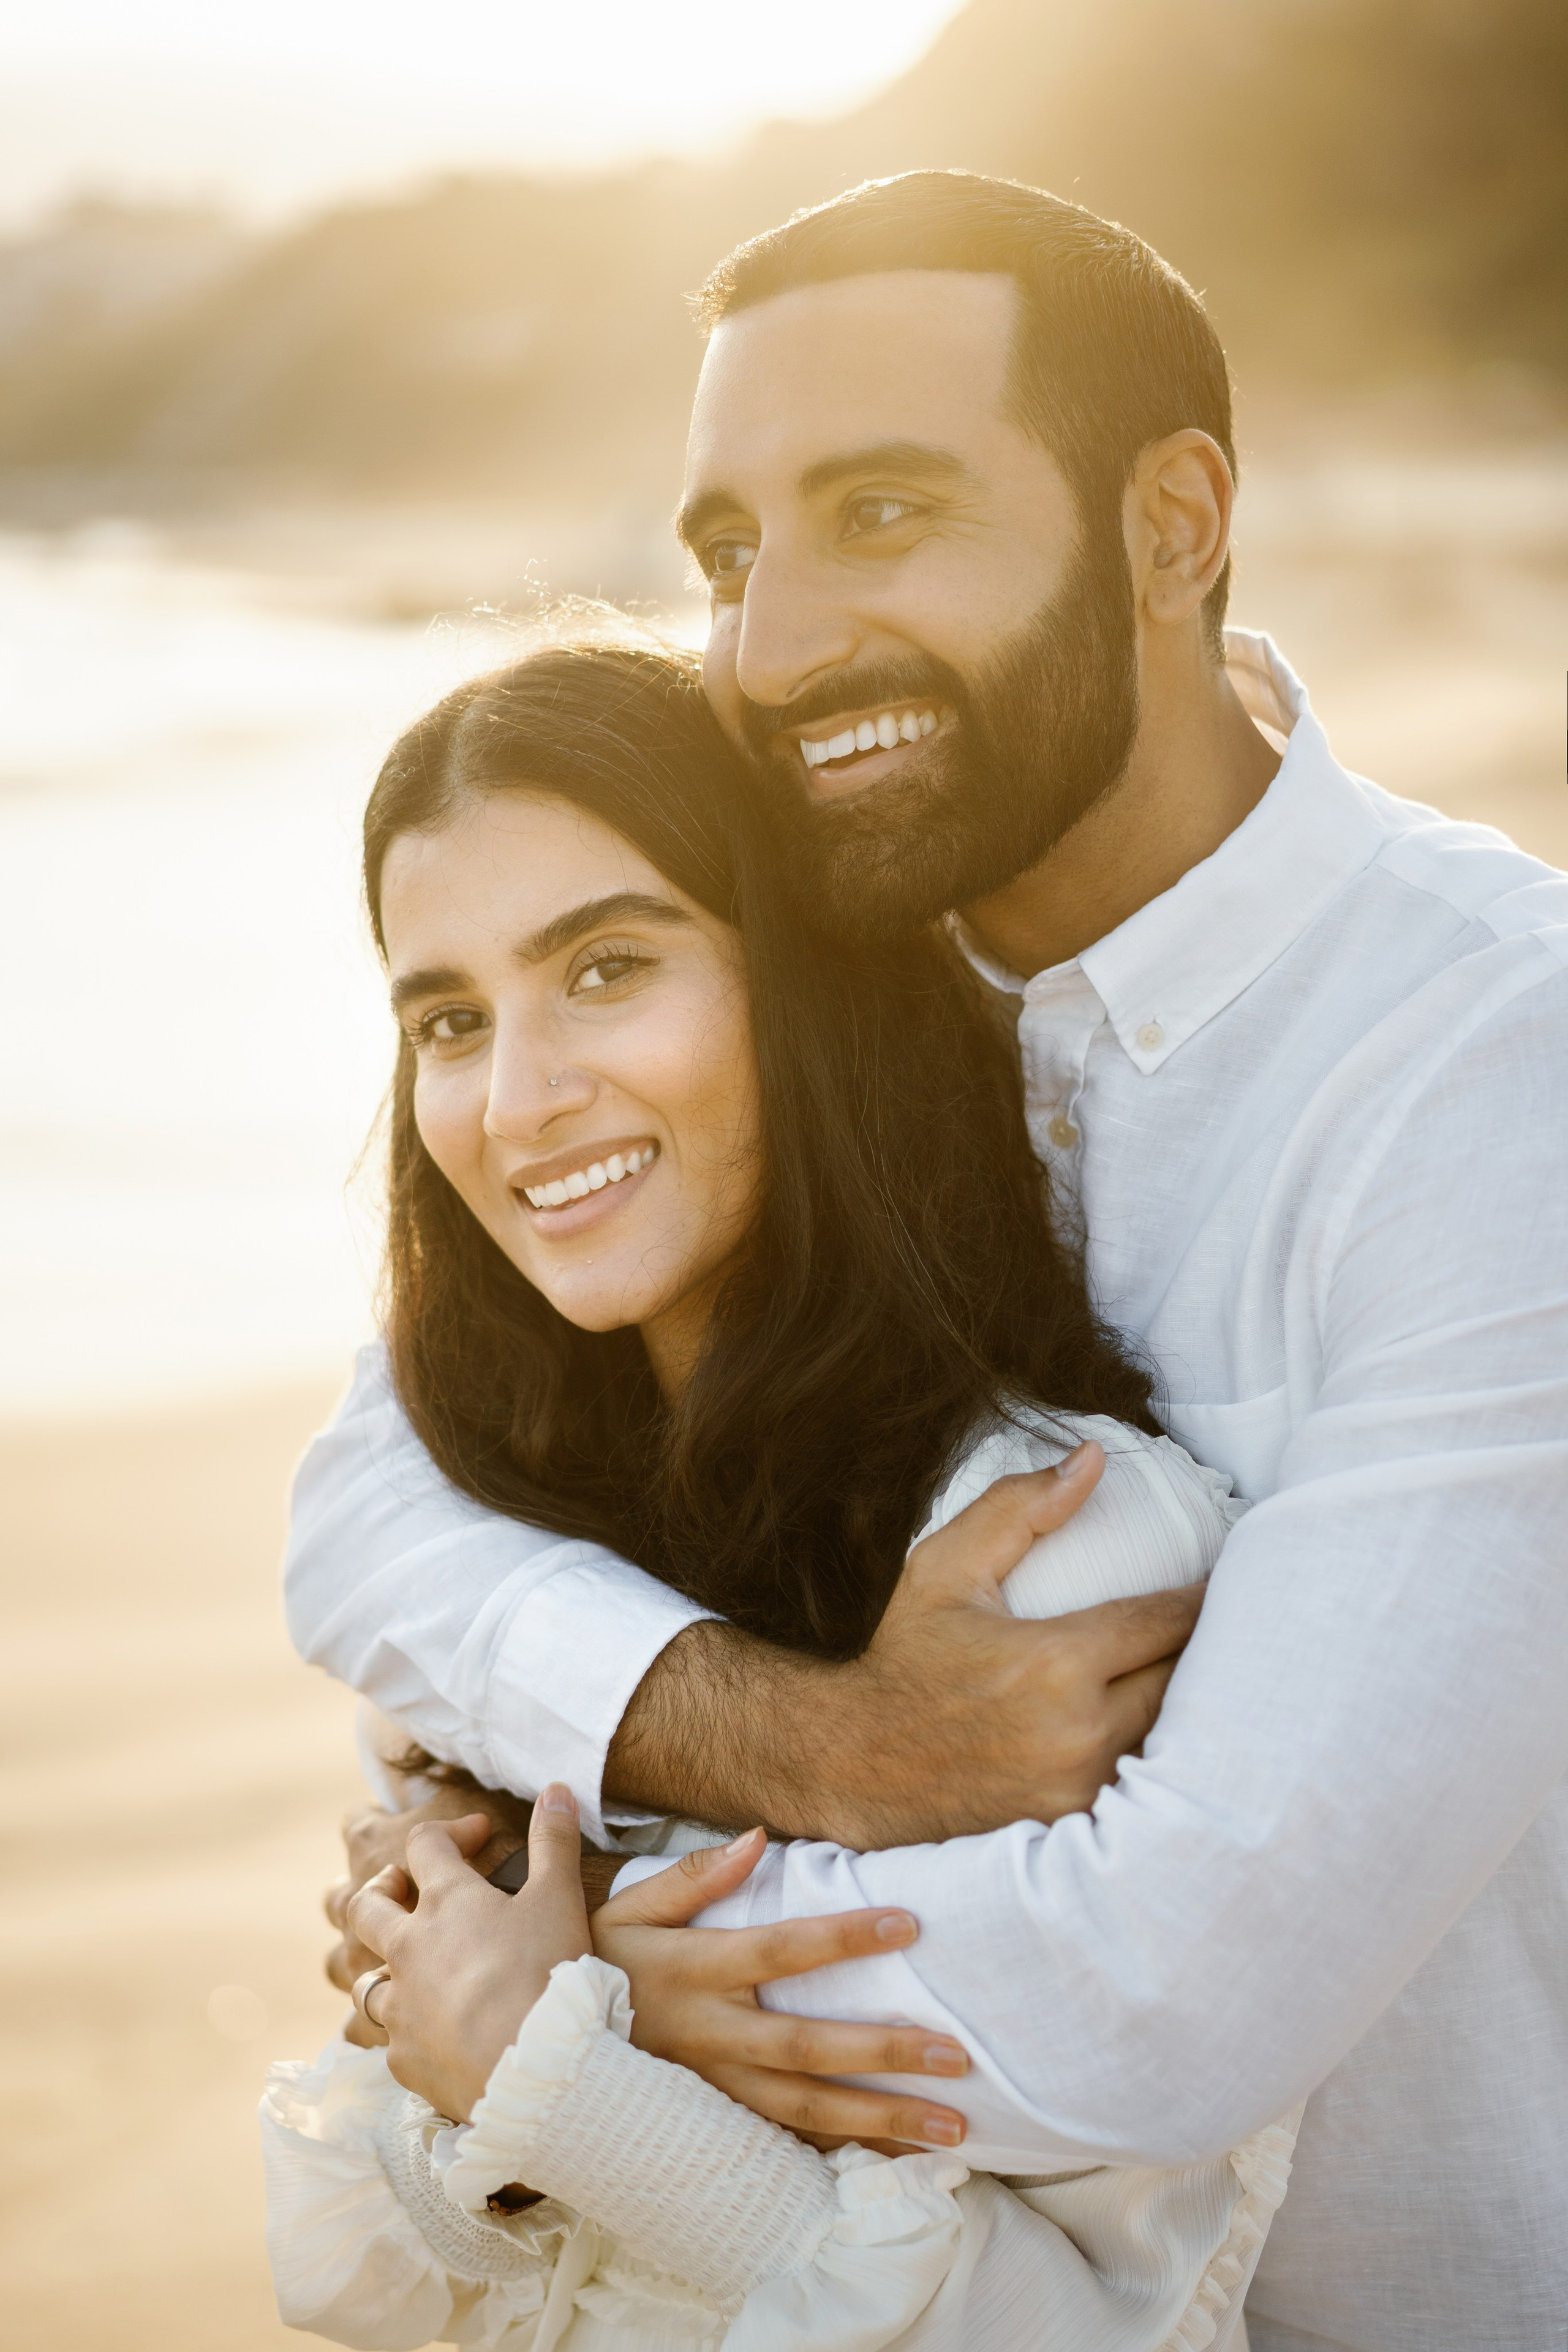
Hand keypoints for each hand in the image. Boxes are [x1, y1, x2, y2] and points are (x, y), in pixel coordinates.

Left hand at [346, 1786, 592, 2121]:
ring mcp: (399, 2008)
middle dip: (380, 1890)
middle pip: (365, 1907)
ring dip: (379, 1967)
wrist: (536, 2067)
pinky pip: (383, 2040)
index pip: (425, 1845)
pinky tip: (424, 2034)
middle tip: (403, 1889)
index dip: (450, 1831)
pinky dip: (400, 2030)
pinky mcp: (402, 2059)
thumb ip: (555, 1841)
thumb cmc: (549, 1973)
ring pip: (361, 1980)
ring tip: (404, 1969)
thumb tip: (555, 1789)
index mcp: (446, 1902)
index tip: (477, 1835)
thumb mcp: (560, 1898)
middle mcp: (408, 1950)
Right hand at [592, 1834, 969, 2151]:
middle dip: (886, 2054)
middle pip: (809, 2048)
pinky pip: (786, 2146)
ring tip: (954, 2131)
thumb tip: (758, 1837)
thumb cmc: (594, 1964)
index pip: (781, 1949)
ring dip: (883, 2122)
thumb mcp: (630, 1907)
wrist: (532, 2050)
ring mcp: (714, 2090)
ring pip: (807, 2113)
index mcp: (696, 1971)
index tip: (907, 1925)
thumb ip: (696, 1875)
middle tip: (958, 2056)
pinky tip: (897, 2162)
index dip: (842, 1937)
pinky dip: (842, 2156)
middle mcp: (711, 2035)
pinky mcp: (714, 2127)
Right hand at [607, 1443, 1204, 1846]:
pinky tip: (1172, 1731)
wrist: (855, 1763)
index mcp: (1054, 1663)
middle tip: (1234, 1622)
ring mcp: (1082, 1789)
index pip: (1167, 1622)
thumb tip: (1094, 1458)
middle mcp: (1078, 1733)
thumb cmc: (905, 1658)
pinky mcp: (1078, 1826)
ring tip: (1216, 1673)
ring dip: (1195, 1705)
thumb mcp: (946, 1569)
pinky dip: (1162, 1754)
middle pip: (1187, 1682)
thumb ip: (1020, 1508)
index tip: (1223, 1581)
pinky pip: (1146, 1781)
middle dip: (1213, 1650)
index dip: (1204, 1598)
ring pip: (1175, 1737)